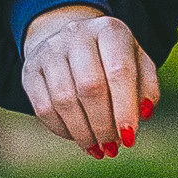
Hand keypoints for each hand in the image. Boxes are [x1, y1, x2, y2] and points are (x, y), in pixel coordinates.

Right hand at [20, 3, 160, 157]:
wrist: (70, 40)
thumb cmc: (112, 58)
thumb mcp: (137, 63)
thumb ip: (147, 87)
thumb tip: (144, 114)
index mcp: (109, 30)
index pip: (120, 71)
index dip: (125, 108)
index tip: (130, 137)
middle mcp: (76, 34)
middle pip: (90, 87)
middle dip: (104, 125)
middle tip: (113, 147)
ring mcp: (49, 51)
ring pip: (64, 100)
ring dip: (83, 132)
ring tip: (97, 148)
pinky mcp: (30, 70)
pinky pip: (43, 108)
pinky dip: (62, 130)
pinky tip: (77, 137)